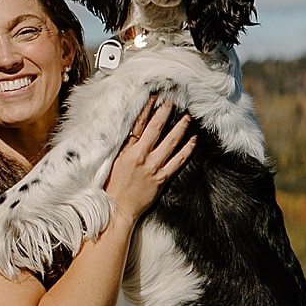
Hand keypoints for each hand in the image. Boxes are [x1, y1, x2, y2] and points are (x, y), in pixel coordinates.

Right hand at [102, 100, 194, 220]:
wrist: (118, 208)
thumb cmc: (113, 185)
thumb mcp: (114, 161)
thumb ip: (124, 145)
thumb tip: (131, 129)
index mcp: (128, 150)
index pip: (138, 123)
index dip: (147, 108)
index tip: (154, 97)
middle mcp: (142, 156)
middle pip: (156, 128)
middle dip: (165, 112)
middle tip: (173, 101)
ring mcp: (154, 167)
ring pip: (171, 142)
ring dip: (180, 128)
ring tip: (187, 117)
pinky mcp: (162, 178)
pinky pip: (178, 161)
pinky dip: (187, 149)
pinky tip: (193, 140)